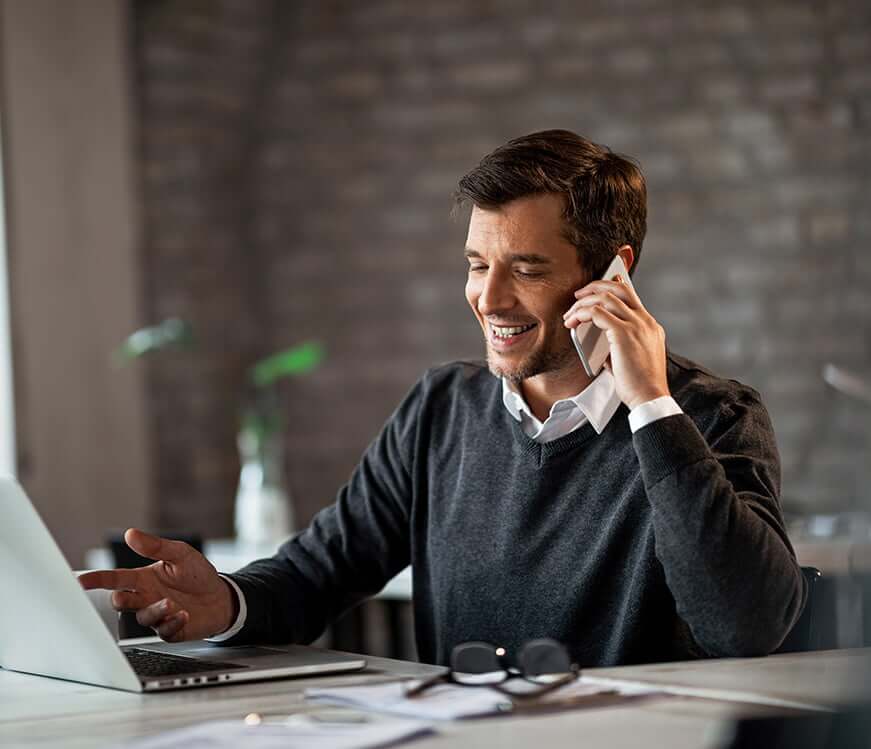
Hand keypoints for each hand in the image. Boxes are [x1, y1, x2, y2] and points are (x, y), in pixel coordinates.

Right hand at [78, 529, 235, 641]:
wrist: (221, 596)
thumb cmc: (196, 574)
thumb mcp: (180, 554)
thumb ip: (156, 546)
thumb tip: (132, 533)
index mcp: (144, 579)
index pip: (115, 579)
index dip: (96, 580)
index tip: (79, 581)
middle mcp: (146, 598)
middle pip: (122, 601)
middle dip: (120, 599)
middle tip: (123, 596)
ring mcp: (157, 615)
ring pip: (142, 617)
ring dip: (154, 610)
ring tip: (171, 603)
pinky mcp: (170, 630)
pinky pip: (163, 631)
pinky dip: (172, 622)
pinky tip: (184, 614)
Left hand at [563, 277, 669, 409]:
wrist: (649, 397)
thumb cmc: (639, 384)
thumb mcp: (632, 358)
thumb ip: (618, 344)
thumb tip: (599, 339)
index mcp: (650, 326)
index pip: (631, 296)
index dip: (611, 287)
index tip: (595, 289)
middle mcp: (645, 321)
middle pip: (619, 289)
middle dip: (595, 286)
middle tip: (578, 295)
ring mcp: (636, 325)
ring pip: (605, 298)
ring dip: (583, 303)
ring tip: (570, 313)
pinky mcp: (623, 333)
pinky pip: (596, 313)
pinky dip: (581, 314)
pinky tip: (572, 323)